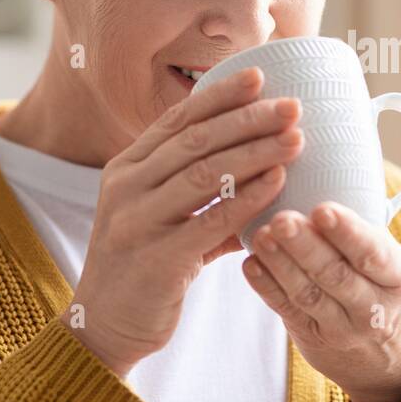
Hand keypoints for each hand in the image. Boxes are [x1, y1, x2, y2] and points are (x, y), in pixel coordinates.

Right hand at [63, 65, 304, 377]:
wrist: (104, 326)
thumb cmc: (145, 267)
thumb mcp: (164, 216)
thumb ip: (203, 190)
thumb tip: (264, 163)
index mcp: (127, 167)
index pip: (178, 119)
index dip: (220, 95)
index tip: (260, 75)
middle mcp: (126, 186)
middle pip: (196, 139)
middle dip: (248, 118)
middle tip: (292, 105)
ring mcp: (137, 221)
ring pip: (204, 173)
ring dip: (255, 152)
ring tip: (296, 138)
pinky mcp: (157, 259)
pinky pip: (210, 220)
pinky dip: (248, 198)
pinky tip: (279, 183)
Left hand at [242, 202, 400, 401]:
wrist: (399, 366)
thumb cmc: (393, 296)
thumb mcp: (398, 268)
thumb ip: (367, 237)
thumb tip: (327, 177)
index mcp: (400, 280)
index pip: (374, 254)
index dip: (348, 233)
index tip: (323, 209)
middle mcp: (373, 308)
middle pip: (335, 275)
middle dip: (305, 246)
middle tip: (282, 218)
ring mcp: (342, 329)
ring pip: (308, 294)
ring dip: (281, 264)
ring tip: (261, 235)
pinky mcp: (314, 340)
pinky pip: (287, 311)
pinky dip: (267, 288)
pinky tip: (251, 264)